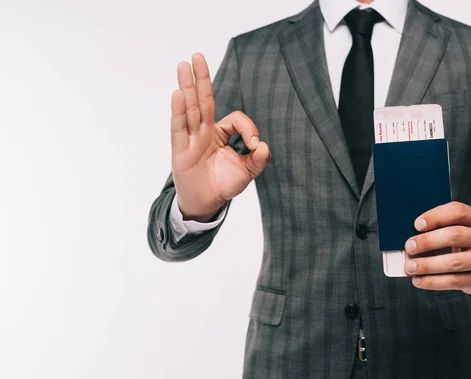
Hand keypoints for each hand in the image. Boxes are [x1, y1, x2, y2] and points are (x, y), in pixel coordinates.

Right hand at [171, 53, 270, 221]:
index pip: (234, 119)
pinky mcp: (180, 151)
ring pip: (189, 109)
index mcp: (220, 134)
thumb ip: (259, 159)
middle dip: (201, 78)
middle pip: (203, 100)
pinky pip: (179, 128)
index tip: (255, 144)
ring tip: (183, 65)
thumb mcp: (248, 171)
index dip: (248, 128)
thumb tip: (264, 146)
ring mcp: (190, 139)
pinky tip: (178, 94)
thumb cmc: (224, 184)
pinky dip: (179, 112)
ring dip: (187, 86)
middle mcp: (203, 132)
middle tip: (197, 55)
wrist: (207, 203)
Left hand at [403, 202, 470, 294]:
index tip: (417, 224)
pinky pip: (454, 281)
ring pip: (454, 262)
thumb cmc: (464, 242)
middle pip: (454, 236)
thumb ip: (438, 226)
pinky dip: (433, 282)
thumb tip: (411, 236)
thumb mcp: (457, 227)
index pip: (457, 212)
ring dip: (427, 265)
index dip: (435, 217)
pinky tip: (419, 280)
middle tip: (410, 247)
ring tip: (410, 267)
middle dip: (427, 241)